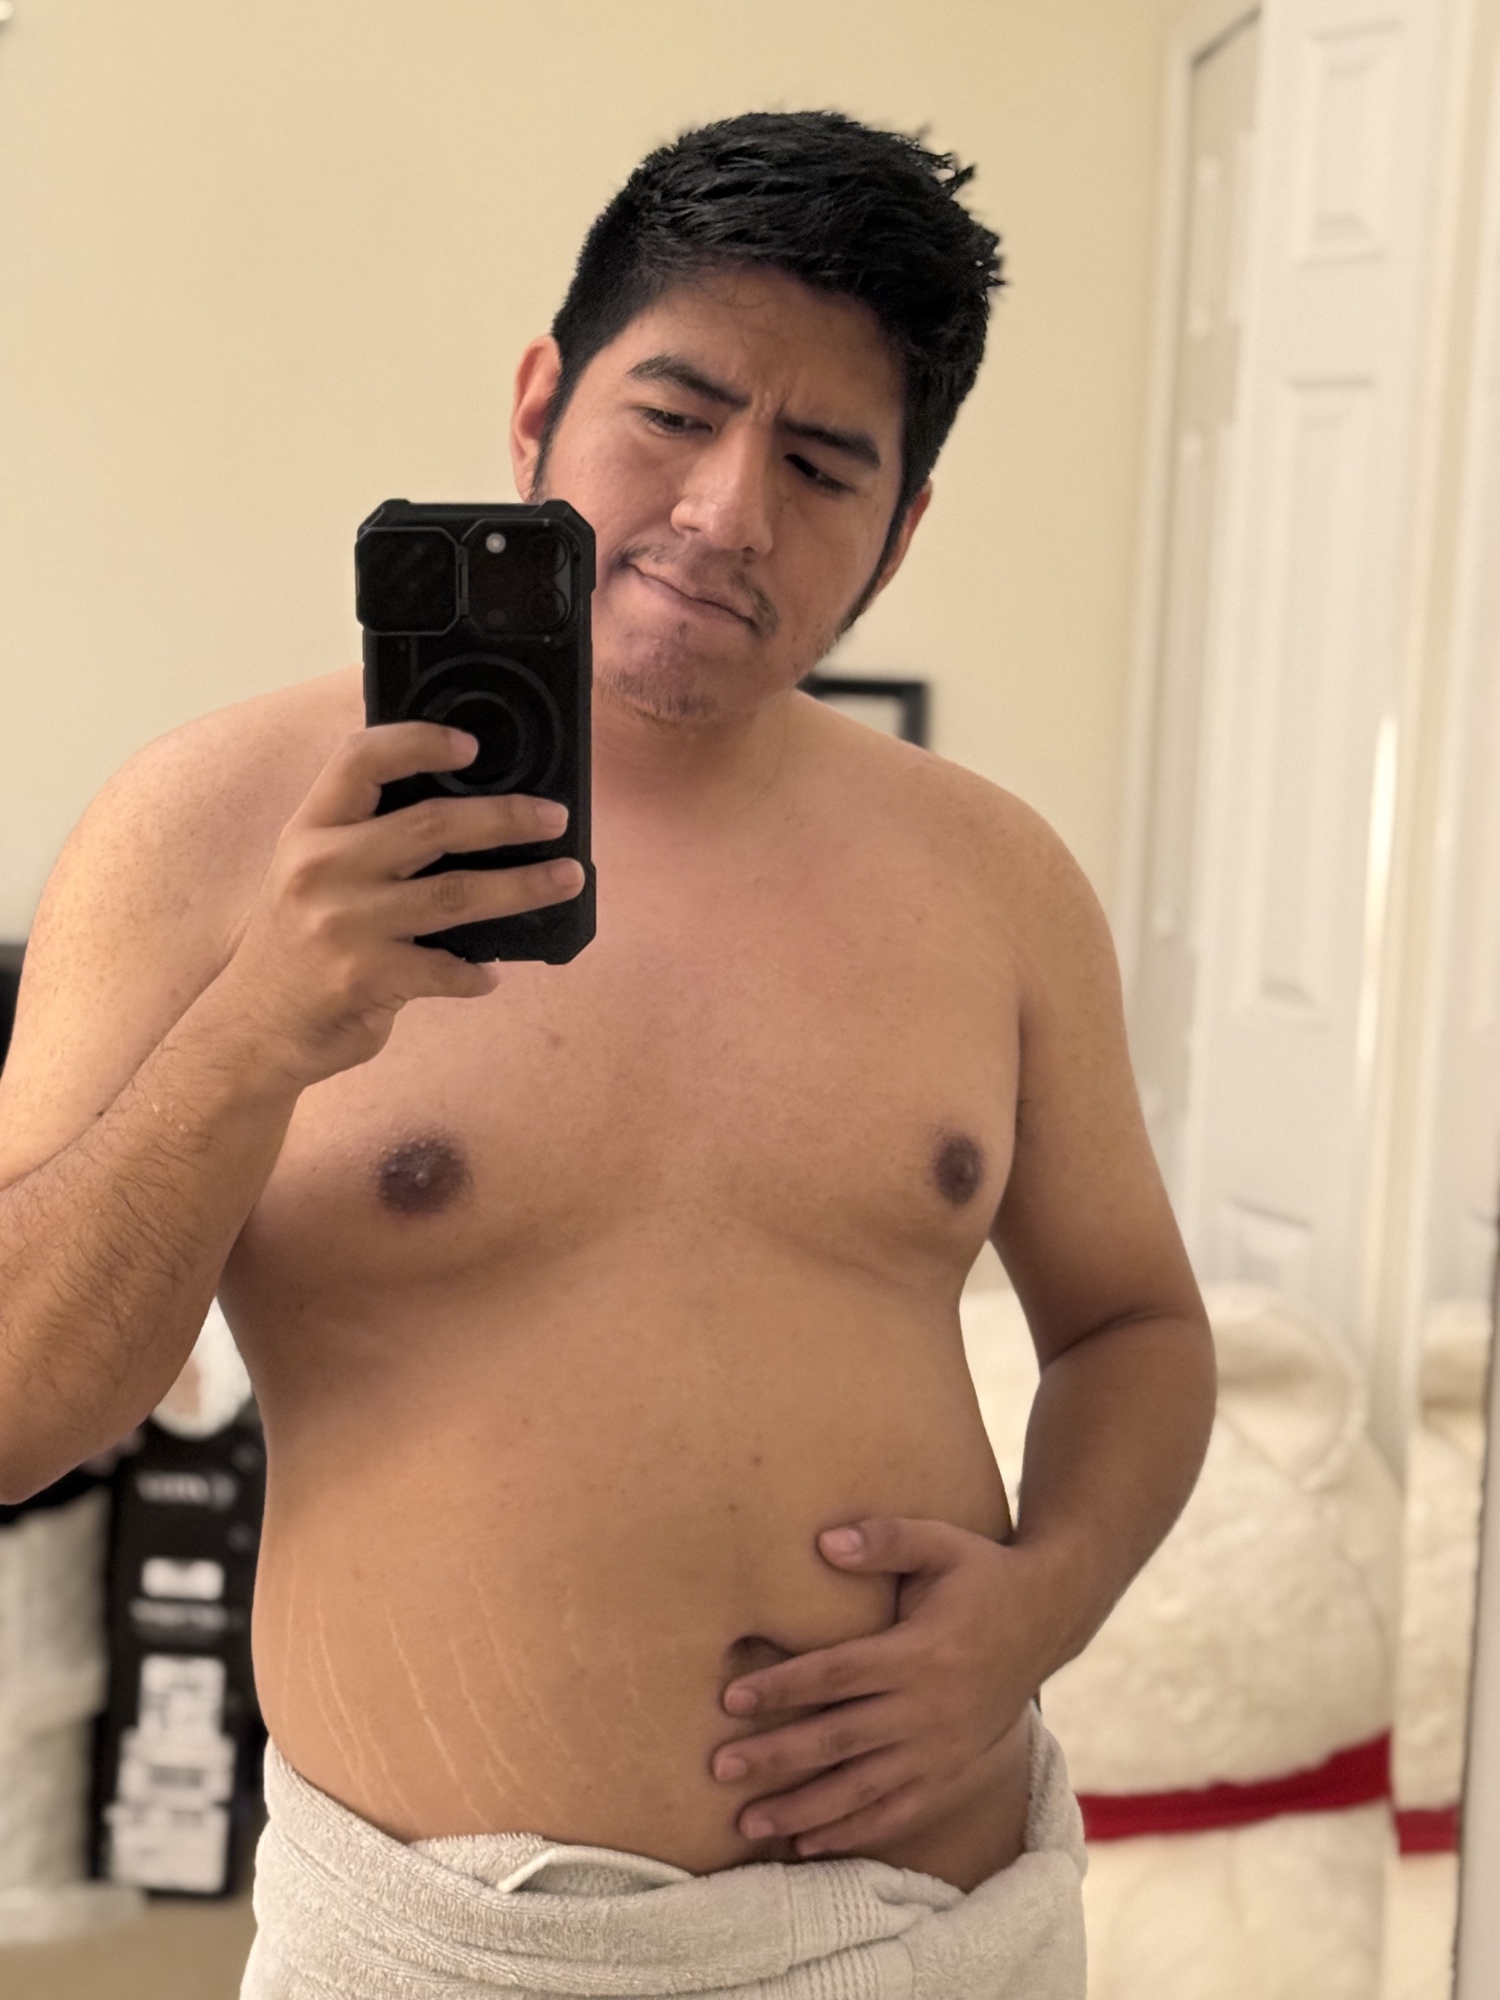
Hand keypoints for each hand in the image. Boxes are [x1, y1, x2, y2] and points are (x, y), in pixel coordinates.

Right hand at [215, 723, 581, 1085]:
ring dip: (523, 887)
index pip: (360, 759)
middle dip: (504, 818)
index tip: (471, 745)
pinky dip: (476, 973)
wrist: (253, 1028)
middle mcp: (322, 868)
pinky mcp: (366, 978)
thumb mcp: (310, 873)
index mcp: (310, 829)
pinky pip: (447, 969)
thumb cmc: (296, 943)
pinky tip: (491, 973)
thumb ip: (365, 840)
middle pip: (431, 824)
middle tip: (553, 818)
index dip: (418, 741)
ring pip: (455, 894)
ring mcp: (344, 924)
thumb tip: (465, 819)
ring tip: (566, 879)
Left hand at [712, 1516, 1052, 1856]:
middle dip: (775, 1757)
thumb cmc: (983, 1574)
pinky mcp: (952, 1773)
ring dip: (802, 1808)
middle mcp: (928, 1709)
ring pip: (860, 1788)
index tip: (731, 1699)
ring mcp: (941, 1749)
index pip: (837, 1674)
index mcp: (919, 1652)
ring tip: (749, 1823)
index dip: (783, 1687)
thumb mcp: (941, 1542)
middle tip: (718, 1769)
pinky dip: (851, 1831)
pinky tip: (808, 1842)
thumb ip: (885, 1538)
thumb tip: (824, 1541)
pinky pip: (896, 1812)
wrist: (1049, 1619)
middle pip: (838, 1738)